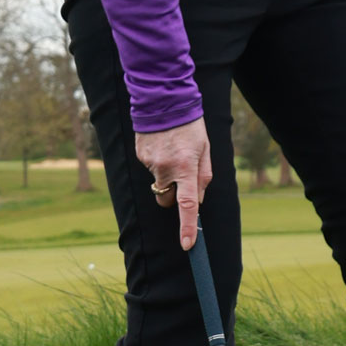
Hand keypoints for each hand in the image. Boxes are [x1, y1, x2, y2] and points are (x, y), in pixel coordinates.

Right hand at [134, 116, 213, 249]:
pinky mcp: (140, 157)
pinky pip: (151, 169)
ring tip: (172, 149)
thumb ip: (203, 177)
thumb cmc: (191, 125)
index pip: (188, 205)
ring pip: (159, 183)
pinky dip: (158, 161)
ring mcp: (150, 163)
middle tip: (182, 175)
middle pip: (167, 200)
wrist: (164, 100)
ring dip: (167, 173)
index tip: (188, 245)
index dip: (188, 227)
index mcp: (186, 167)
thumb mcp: (205, 149)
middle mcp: (166, 168)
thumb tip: (197, 200)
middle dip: (174, 196)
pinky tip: (162, 145)